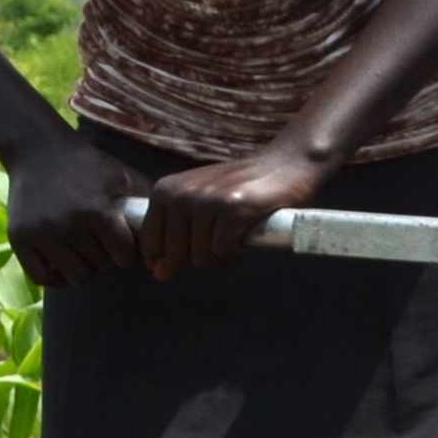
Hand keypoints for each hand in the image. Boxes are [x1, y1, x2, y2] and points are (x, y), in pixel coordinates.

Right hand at [0, 127, 145, 289]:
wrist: (38, 150)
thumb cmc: (87, 165)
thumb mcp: (121, 177)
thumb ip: (144, 203)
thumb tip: (174, 232)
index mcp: (97, 211)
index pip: (123, 256)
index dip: (126, 254)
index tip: (123, 246)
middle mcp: (68, 226)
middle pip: (99, 267)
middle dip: (105, 259)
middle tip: (101, 245)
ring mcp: (41, 234)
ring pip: (74, 276)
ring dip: (83, 268)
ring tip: (84, 251)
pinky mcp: (19, 240)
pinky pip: (43, 278)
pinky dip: (56, 277)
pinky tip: (63, 262)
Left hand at [138, 138, 337, 281]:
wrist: (287, 164)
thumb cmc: (241, 187)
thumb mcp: (198, 199)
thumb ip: (175, 233)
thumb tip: (159, 274)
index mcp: (165, 190)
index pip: (151, 242)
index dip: (167, 259)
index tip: (190, 255)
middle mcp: (181, 194)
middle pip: (175, 254)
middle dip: (199, 258)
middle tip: (219, 243)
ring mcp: (207, 201)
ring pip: (200, 256)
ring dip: (220, 258)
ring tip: (233, 240)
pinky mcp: (233, 209)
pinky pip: (223, 251)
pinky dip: (235, 253)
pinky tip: (243, 241)